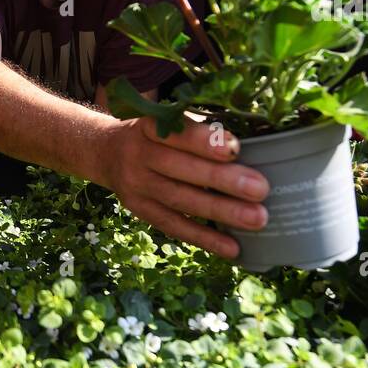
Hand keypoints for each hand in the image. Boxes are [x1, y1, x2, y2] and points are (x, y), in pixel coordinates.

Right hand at [100, 116, 270, 257]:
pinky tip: (232, 247)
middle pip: (182, 170)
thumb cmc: (154, 135)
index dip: (204, 142)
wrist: (107, 153)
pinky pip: (174, 227)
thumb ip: (197, 128)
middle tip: (260, 189)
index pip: (176, 134)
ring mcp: (137, 187)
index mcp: (148, 127)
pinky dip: (204, 238)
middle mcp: (139, 156)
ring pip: (181, 201)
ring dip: (221, 212)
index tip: (235, 148)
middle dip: (223, 180)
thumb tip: (254, 143)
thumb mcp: (165, 120)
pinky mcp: (141, 211)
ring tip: (256, 219)